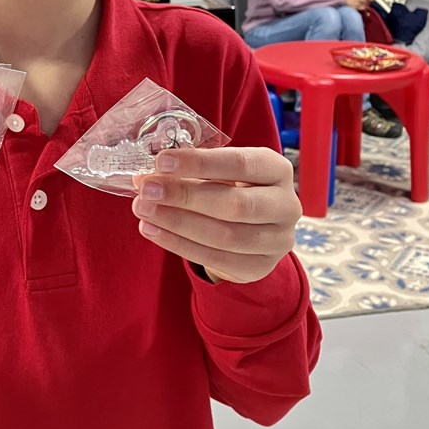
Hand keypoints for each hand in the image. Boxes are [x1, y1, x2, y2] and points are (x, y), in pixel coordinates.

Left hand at [131, 147, 300, 283]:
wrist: (252, 229)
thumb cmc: (230, 189)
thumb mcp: (219, 173)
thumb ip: (189, 170)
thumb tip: (146, 174)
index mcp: (277, 170)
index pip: (241, 164)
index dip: (200, 162)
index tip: (161, 161)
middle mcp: (286, 205)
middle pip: (234, 204)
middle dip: (185, 196)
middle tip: (146, 189)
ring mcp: (277, 241)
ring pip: (224, 236)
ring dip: (177, 222)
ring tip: (142, 209)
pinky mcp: (259, 267)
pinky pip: (215, 259)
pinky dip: (178, 244)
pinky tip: (152, 229)